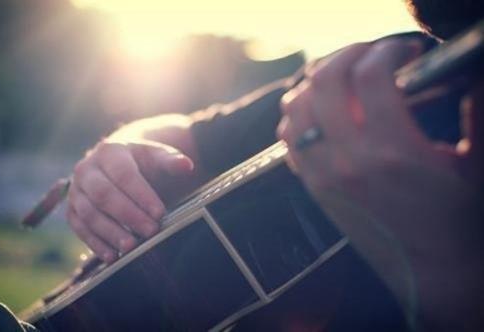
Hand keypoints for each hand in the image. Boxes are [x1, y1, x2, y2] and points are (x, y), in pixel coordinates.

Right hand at [66, 139, 193, 262]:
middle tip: (151, 231)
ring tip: (132, 247)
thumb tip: (187, 166)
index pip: (124, 175)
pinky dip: (95, 243)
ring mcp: (76, 190)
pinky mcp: (72, 209)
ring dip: (110, 232)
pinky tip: (112, 256)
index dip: (142, 195)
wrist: (117, 163)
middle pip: (104, 194)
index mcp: (109, 151)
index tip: (160, 213)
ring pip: (89, 213)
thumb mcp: (156, 155)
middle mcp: (86, 169)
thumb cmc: (141, 161)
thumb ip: (170, 160)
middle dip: (128, 215)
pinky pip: (79, 227)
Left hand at [277, 38, 483, 328]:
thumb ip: (476, 110)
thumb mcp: (477, 163)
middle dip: (345, 56)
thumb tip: (469, 72)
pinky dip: (296, 117)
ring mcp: (325, 175)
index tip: (401, 51)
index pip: (371, 75)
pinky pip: (288, 140)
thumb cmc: (458, 221)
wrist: (432, 273)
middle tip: (367, 56)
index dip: (386, 50)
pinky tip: (318, 113)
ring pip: (296, 108)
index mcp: (394, 151)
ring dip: (314, 84)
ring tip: (339, 80)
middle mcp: (350, 161)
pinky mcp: (315, 188)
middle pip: (324, 82)